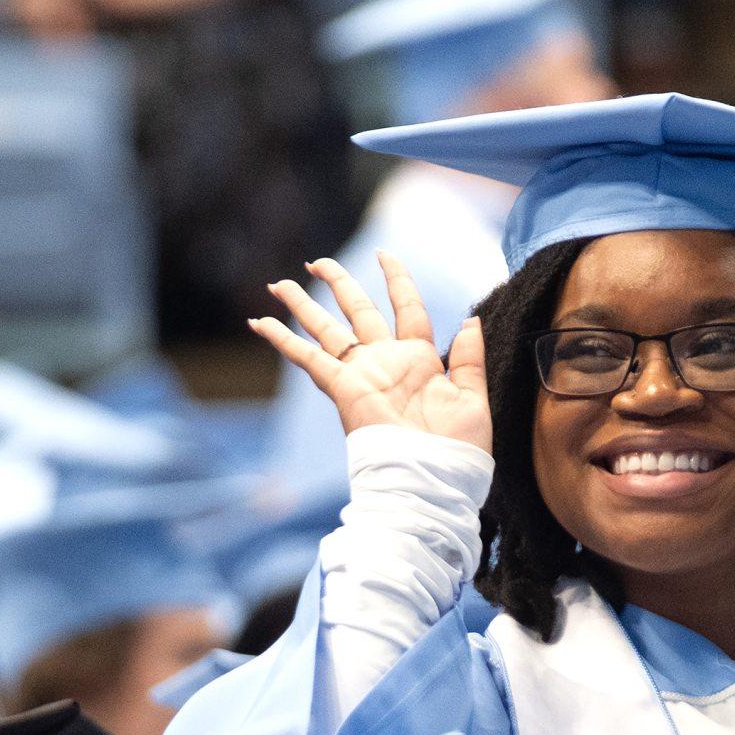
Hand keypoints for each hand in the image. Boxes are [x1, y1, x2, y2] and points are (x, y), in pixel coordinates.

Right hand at [250, 254, 491, 451]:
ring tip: (279, 283)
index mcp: (420, 360)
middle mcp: (386, 362)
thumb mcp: (473, 397)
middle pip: (358, 311)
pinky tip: (261, 322)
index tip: (385, 254)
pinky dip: (284, 340)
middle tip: (317, 261)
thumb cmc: (459, 449)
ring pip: (328, 329)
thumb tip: (470, 319)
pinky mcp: (345, 389)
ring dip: (303, 305)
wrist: (435, 480)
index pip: (407, 307)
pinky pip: (309, 358)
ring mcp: (363, 374)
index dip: (396, 279)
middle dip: (337, 284)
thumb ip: (469, 358)